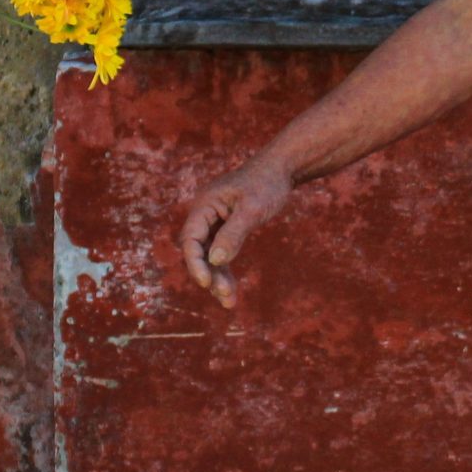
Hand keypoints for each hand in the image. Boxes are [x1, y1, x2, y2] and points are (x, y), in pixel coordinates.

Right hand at [176, 155, 296, 309]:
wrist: (281, 170)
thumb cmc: (266, 184)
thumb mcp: (252, 209)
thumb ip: (233, 234)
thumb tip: (215, 260)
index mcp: (205, 204)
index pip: (191, 238)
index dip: (196, 262)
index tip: (206, 282)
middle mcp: (205, 214)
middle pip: (198, 251)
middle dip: (209, 275)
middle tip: (226, 296)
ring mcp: (215, 222)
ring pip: (209, 256)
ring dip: (217, 278)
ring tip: (229, 302)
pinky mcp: (226, 229)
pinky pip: (220, 253)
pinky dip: (225, 270)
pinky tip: (231, 291)